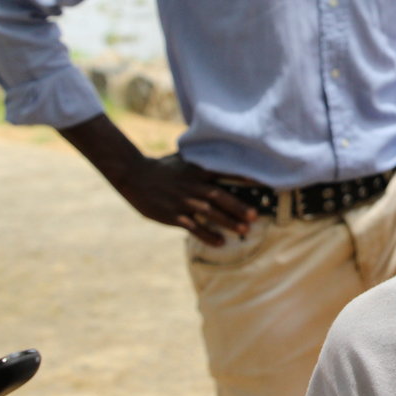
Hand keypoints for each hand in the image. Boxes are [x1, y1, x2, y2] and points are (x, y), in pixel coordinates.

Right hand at [58, 114, 256, 245]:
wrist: (135, 175)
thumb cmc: (162, 167)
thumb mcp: (183, 159)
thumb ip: (202, 160)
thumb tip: (221, 153)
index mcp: (197, 170)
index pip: (224, 173)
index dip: (242, 177)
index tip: (260, 183)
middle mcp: (192, 185)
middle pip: (220, 197)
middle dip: (238, 206)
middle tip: (255, 216)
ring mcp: (183, 201)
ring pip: (210, 213)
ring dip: (228, 222)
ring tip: (244, 230)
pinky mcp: (173, 215)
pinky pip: (194, 227)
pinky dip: (208, 235)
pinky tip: (220, 242)